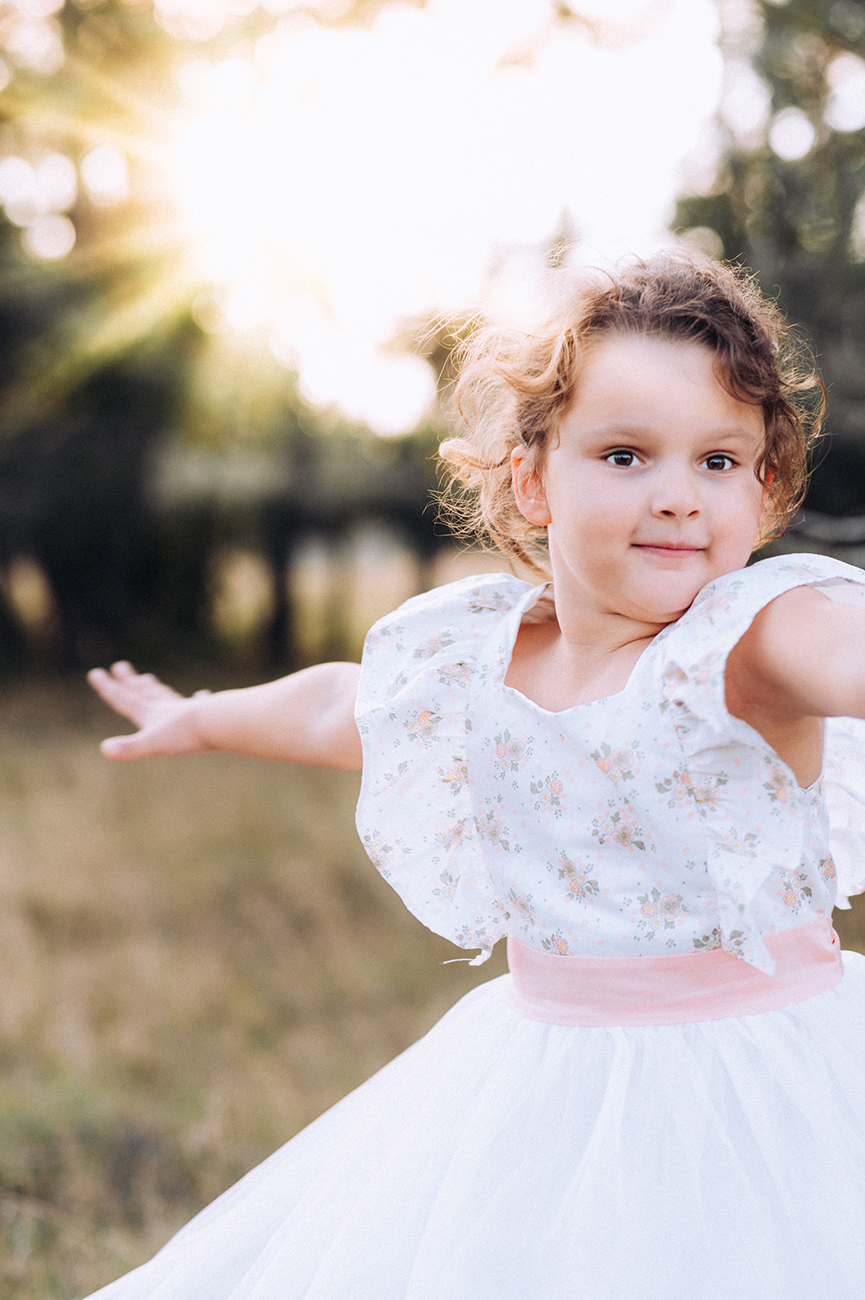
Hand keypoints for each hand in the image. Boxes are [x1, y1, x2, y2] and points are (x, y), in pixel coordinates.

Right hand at [87, 661, 210, 760]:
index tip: (95, 672)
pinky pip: (200, 704)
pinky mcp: (207, 714)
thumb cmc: (187, 734)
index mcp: (151, 715)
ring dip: (156, 689)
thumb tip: (105, 749)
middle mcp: (167, 709)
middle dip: (129, 682)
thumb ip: (129, 748)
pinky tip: (203, 695)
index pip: (125, 700)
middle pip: (144, 693)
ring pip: (167, 696)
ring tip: (149, 680)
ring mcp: (187, 710)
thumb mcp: (154, 743)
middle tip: (120, 666)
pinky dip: (199, 699)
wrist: (221, 722)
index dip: (108, 688)